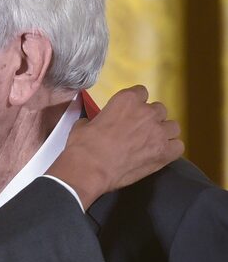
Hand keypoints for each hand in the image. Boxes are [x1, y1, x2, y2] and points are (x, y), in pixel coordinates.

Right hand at [48, 85, 183, 208]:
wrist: (89, 169)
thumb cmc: (82, 146)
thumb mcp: (84, 125)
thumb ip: (95, 120)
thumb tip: (93, 124)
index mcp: (127, 100)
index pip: (141, 92)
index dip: (136, 104)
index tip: (130, 113)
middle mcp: (146, 112)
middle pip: (159, 110)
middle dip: (150, 119)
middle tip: (138, 132)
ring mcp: (158, 132)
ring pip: (172, 127)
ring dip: (163, 133)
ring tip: (151, 144)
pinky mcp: (164, 152)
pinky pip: (178, 146)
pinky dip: (171, 150)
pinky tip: (159, 155)